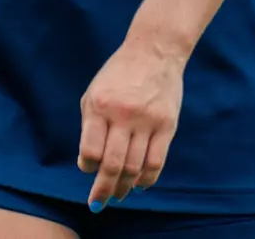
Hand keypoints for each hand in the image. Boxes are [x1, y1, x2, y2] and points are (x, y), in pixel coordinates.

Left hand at [77, 36, 185, 209]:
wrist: (154, 51)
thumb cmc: (119, 72)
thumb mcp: (95, 90)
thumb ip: (90, 124)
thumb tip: (89, 162)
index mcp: (100, 105)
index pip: (90, 150)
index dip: (87, 166)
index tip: (88, 169)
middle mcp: (123, 115)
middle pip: (113, 165)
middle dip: (103, 190)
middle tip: (98, 203)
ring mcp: (147, 121)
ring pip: (135, 168)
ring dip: (124, 187)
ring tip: (118, 194)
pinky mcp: (167, 125)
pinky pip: (156, 162)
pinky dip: (147, 179)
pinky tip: (140, 185)